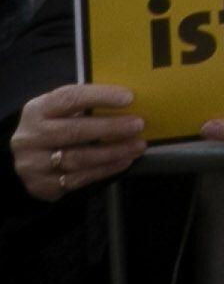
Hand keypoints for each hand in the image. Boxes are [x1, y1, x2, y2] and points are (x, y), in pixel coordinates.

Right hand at [7, 82, 143, 200]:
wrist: (25, 159)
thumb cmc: (54, 126)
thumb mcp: (60, 110)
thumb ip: (86, 104)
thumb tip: (129, 100)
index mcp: (37, 110)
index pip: (69, 99)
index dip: (100, 97)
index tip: (129, 97)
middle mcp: (31, 137)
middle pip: (73, 132)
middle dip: (110, 128)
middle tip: (138, 124)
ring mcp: (33, 164)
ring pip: (77, 159)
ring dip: (113, 152)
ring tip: (138, 145)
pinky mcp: (42, 186)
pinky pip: (77, 179)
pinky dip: (104, 170)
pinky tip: (124, 161)